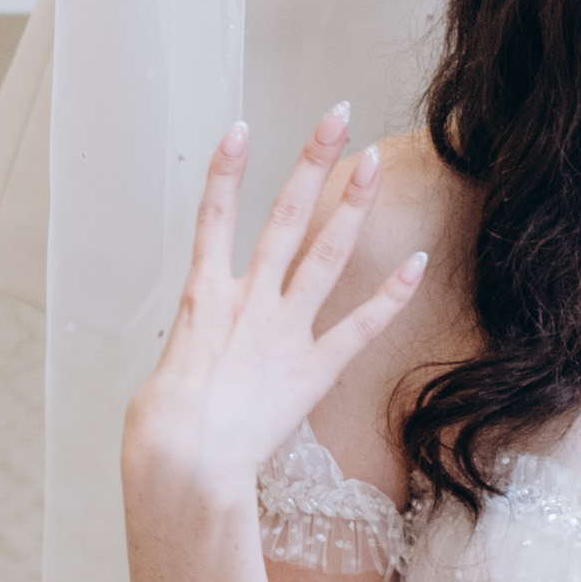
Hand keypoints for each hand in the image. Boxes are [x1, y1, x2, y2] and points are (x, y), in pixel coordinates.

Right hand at [120, 109, 430, 506]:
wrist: (186, 463)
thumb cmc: (161, 432)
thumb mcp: (164, 379)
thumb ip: (190, 356)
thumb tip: (197, 364)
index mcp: (201, 298)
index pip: (214, 217)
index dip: (226, 171)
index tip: (241, 129)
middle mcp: (248, 302)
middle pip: (285, 216)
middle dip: (311, 162)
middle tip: (334, 118)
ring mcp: (284, 331)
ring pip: (326, 254)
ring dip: (353, 206)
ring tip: (374, 162)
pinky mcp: (314, 370)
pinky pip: (362, 324)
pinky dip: (393, 294)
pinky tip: (418, 261)